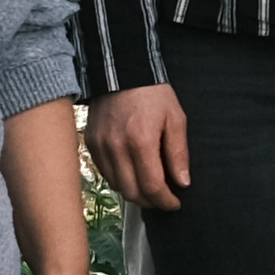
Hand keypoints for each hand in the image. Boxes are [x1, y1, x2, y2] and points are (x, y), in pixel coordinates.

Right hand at [100, 84, 192, 213]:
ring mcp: (100, 147)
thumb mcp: (175, 119)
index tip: (175, 203)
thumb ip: (178, 153)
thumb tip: (182, 182)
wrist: (122, 71)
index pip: (152, 186)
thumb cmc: (153, 93)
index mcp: (141, 142)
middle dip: (150, 202)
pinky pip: (105, 173)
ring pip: (117, 186)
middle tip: (164, 198)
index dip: (165, 201)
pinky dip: (120, 180)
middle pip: (132, 192)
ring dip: (134, 192)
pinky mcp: (91, 143)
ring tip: (149, 187)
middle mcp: (117, 148)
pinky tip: (132, 173)